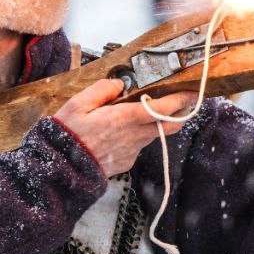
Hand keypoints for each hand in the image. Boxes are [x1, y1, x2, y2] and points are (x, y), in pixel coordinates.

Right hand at [53, 80, 193, 176]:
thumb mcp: (78, 104)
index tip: (191, 91)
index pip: (162, 109)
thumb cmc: (68, 136)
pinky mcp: (127, 161)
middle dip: (182, 113)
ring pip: (155, 134)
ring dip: (158, 123)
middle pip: (170, 126)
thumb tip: (119, 84)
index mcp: (124, 119)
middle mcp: (134, 136)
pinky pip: (140, 145)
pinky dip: (140, 135)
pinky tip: (126, 129)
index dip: (180, 100)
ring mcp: (132, 151)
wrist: (62, 170)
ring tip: (150, 111)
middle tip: (185, 101)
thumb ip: (102, 89)